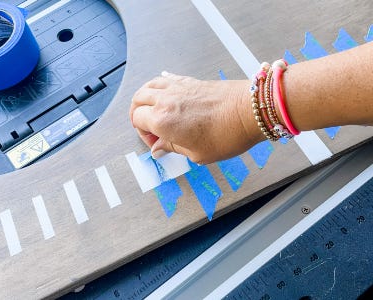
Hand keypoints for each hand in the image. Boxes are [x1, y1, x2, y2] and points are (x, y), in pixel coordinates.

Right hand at [130, 72, 263, 163]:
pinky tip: (167, 95)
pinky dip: (160, 86)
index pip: (137, 120)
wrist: (250, 111)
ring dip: (146, 98)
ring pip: (149, 86)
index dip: (143, 133)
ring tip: (154, 111)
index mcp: (162, 120)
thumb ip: (172, 148)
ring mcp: (177, 88)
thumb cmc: (227, 134)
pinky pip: (166, 79)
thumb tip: (158, 148)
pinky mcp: (190, 81)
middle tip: (151, 127)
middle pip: (138, 100)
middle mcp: (165, 100)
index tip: (157, 142)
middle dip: (139, 114)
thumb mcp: (197, 153)